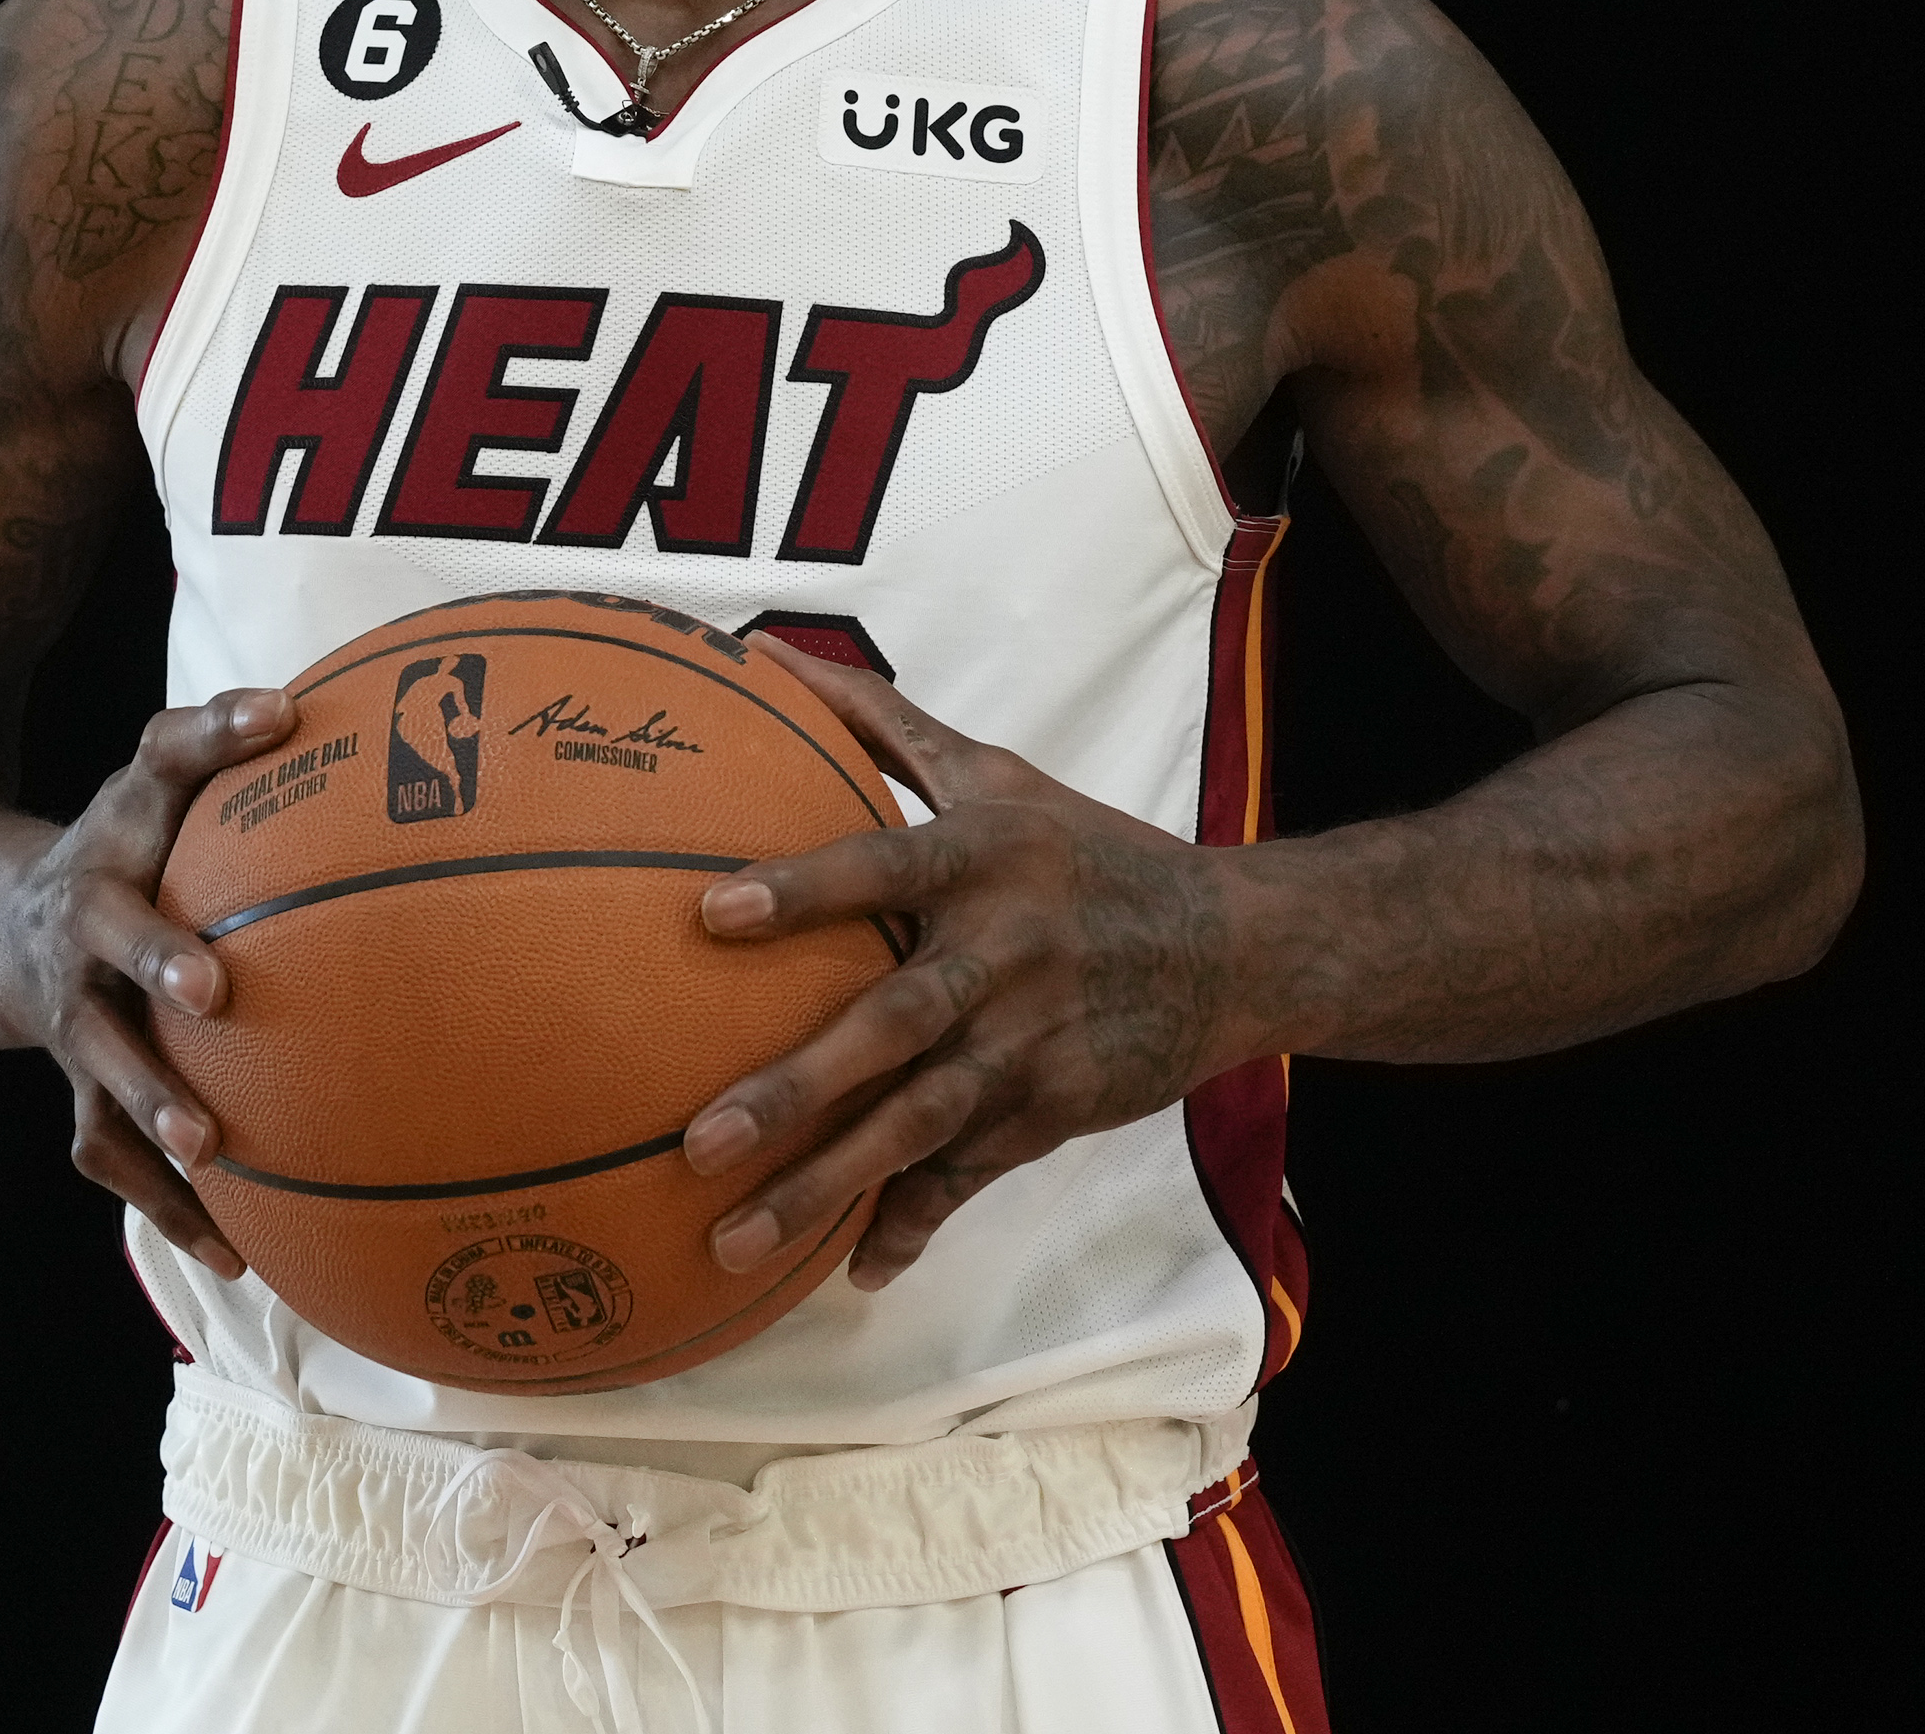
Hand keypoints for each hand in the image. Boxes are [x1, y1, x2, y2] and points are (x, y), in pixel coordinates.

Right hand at [0, 685, 287, 1279]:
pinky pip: (119, 1162)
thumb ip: (209, 737)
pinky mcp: (85, 1098)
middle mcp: (78, 972)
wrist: (9, 927)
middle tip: (210, 1029)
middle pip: (103, 1018)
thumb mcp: (147, 779)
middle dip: (151, 1039)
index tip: (215, 979)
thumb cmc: (121, 840)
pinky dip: (172, 1211)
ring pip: (103, 1101)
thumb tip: (292, 706)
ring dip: (154, 1136)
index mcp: (99, 894)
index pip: (124, 902)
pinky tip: (238, 1258)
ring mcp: (77, 1042)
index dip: (159, 942)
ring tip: (217, 1169)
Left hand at [682, 645, 1248, 1289]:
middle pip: (891, 1027)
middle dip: (795, 1089)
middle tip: (696, 1141)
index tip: (711, 915)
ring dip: (824, 1187)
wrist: (1228, 946)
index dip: (802, 891)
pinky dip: (914, 1223)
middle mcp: (1005, 953)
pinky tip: (852, 1274)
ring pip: (917, 1125)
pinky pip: (969, 1176)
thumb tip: (761, 652)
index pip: (882, 871)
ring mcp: (1030, 1044)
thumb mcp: (996, 772)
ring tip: (733, 1240)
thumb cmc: (1082, 848)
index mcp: (984, 860)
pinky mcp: (1051, 1112)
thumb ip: (878, 720)